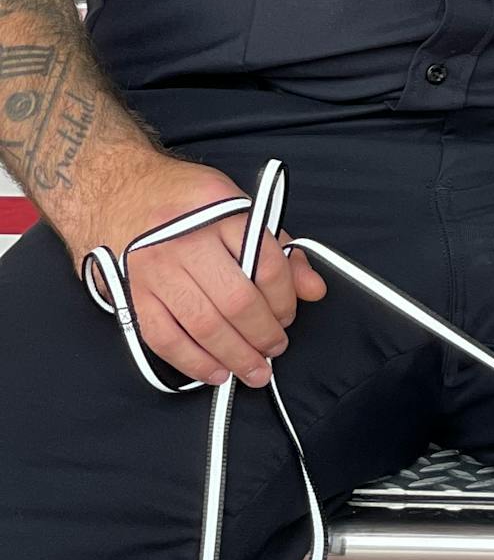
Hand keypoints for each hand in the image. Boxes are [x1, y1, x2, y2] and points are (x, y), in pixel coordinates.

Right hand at [80, 151, 325, 389]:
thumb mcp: (237, 206)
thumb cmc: (181, 200)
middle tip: (275, 349)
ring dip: (235, 356)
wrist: (114, 188)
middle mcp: (185, 239)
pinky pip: (164, 339)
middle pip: (236, 301)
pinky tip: (216, 371)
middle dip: (263, 335)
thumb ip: (279, 248)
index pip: (266, 264)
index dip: (285, 298)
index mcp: (220, 212)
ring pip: (203, 325)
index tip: (288, 314)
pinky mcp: (131, 292)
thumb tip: (314, 289)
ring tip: (254, 370)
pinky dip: (193, 362)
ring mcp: (154, 268)